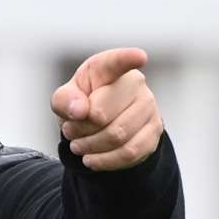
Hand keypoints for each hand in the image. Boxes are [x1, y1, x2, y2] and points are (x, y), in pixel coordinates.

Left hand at [50, 47, 162, 170]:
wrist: (100, 126)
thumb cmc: (81, 104)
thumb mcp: (64, 99)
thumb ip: (64, 100)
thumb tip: (80, 110)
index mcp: (109, 68)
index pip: (118, 62)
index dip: (128, 58)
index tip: (139, 57)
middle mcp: (135, 83)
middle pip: (103, 115)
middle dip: (80, 129)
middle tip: (69, 132)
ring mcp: (149, 107)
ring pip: (117, 136)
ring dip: (90, 146)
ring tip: (78, 146)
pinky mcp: (154, 132)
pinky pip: (129, 153)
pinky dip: (104, 161)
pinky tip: (91, 160)